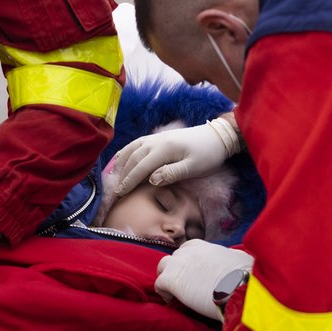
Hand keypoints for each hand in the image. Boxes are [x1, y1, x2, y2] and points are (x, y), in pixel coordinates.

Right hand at [113, 116, 240, 193]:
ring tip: (114, 178)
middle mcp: (156, 141)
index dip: (129, 181)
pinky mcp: (158, 137)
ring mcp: (156, 137)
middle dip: (122, 175)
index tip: (120, 194)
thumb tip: (151, 179)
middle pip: (132, 158)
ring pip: (131, 149)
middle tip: (114, 192)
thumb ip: (172, 173)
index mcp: (165, 149)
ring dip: (121, 164)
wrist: (217, 136)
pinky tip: (121, 160)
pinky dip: (126, 152)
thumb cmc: (208, 155)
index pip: (141, 167)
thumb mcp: (194, 167)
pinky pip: (136, 144)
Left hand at [155, 239, 253, 320]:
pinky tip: (172, 300)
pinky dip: (163, 292)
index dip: (190, 261)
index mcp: (205, 246)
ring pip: (162, 265)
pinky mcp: (171, 279)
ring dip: (167, 276)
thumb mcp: (240, 259)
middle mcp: (189, 251)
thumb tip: (235, 260)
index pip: (189, 248)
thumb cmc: (245, 276)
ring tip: (175, 292)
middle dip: (179, 269)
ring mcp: (178, 263)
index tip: (195, 273)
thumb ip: (231, 257)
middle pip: (176, 257)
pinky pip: (158, 284)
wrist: (239, 287)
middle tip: (187, 284)